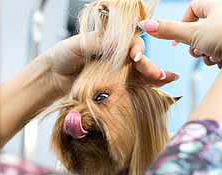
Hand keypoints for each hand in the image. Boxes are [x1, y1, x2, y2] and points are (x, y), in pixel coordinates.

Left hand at [44, 34, 179, 95]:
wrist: (52, 76)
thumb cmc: (63, 56)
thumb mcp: (79, 45)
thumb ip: (99, 43)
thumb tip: (118, 41)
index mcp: (110, 40)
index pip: (130, 42)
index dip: (136, 49)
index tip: (135, 58)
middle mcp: (116, 54)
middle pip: (138, 59)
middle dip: (149, 66)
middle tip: (158, 75)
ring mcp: (116, 70)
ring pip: (139, 72)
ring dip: (154, 76)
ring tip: (169, 80)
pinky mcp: (114, 86)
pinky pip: (132, 85)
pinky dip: (146, 86)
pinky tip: (160, 87)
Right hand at [139, 0, 221, 69]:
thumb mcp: (190, 34)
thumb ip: (167, 30)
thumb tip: (144, 25)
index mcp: (217, 6)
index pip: (193, 8)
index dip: (181, 23)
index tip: (177, 40)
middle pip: (199, 29)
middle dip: (193, 44)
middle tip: (196, 50)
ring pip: (208, 44)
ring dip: (204, 54)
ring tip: (212, 56)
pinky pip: (219, 53)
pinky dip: (216, 59)